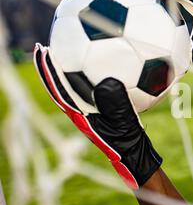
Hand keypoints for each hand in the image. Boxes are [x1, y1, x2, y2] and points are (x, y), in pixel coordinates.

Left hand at [33, 43, 161, 188]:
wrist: (135, 155)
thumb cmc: (129, 144)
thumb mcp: (126, 124)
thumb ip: (117, 104)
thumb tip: (107, 82)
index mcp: (81, 117)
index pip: (60, 91)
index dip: (50, 72)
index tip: (44, 53)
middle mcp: (81, 113)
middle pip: (61, 88)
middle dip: (52, 69)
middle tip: (44, 48)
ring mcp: (90, 113)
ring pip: (73, 89)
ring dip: (66, 71)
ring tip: (63, 54)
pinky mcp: (100, 112)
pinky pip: (90, 91)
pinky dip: (88, 77)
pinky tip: (96, 66)